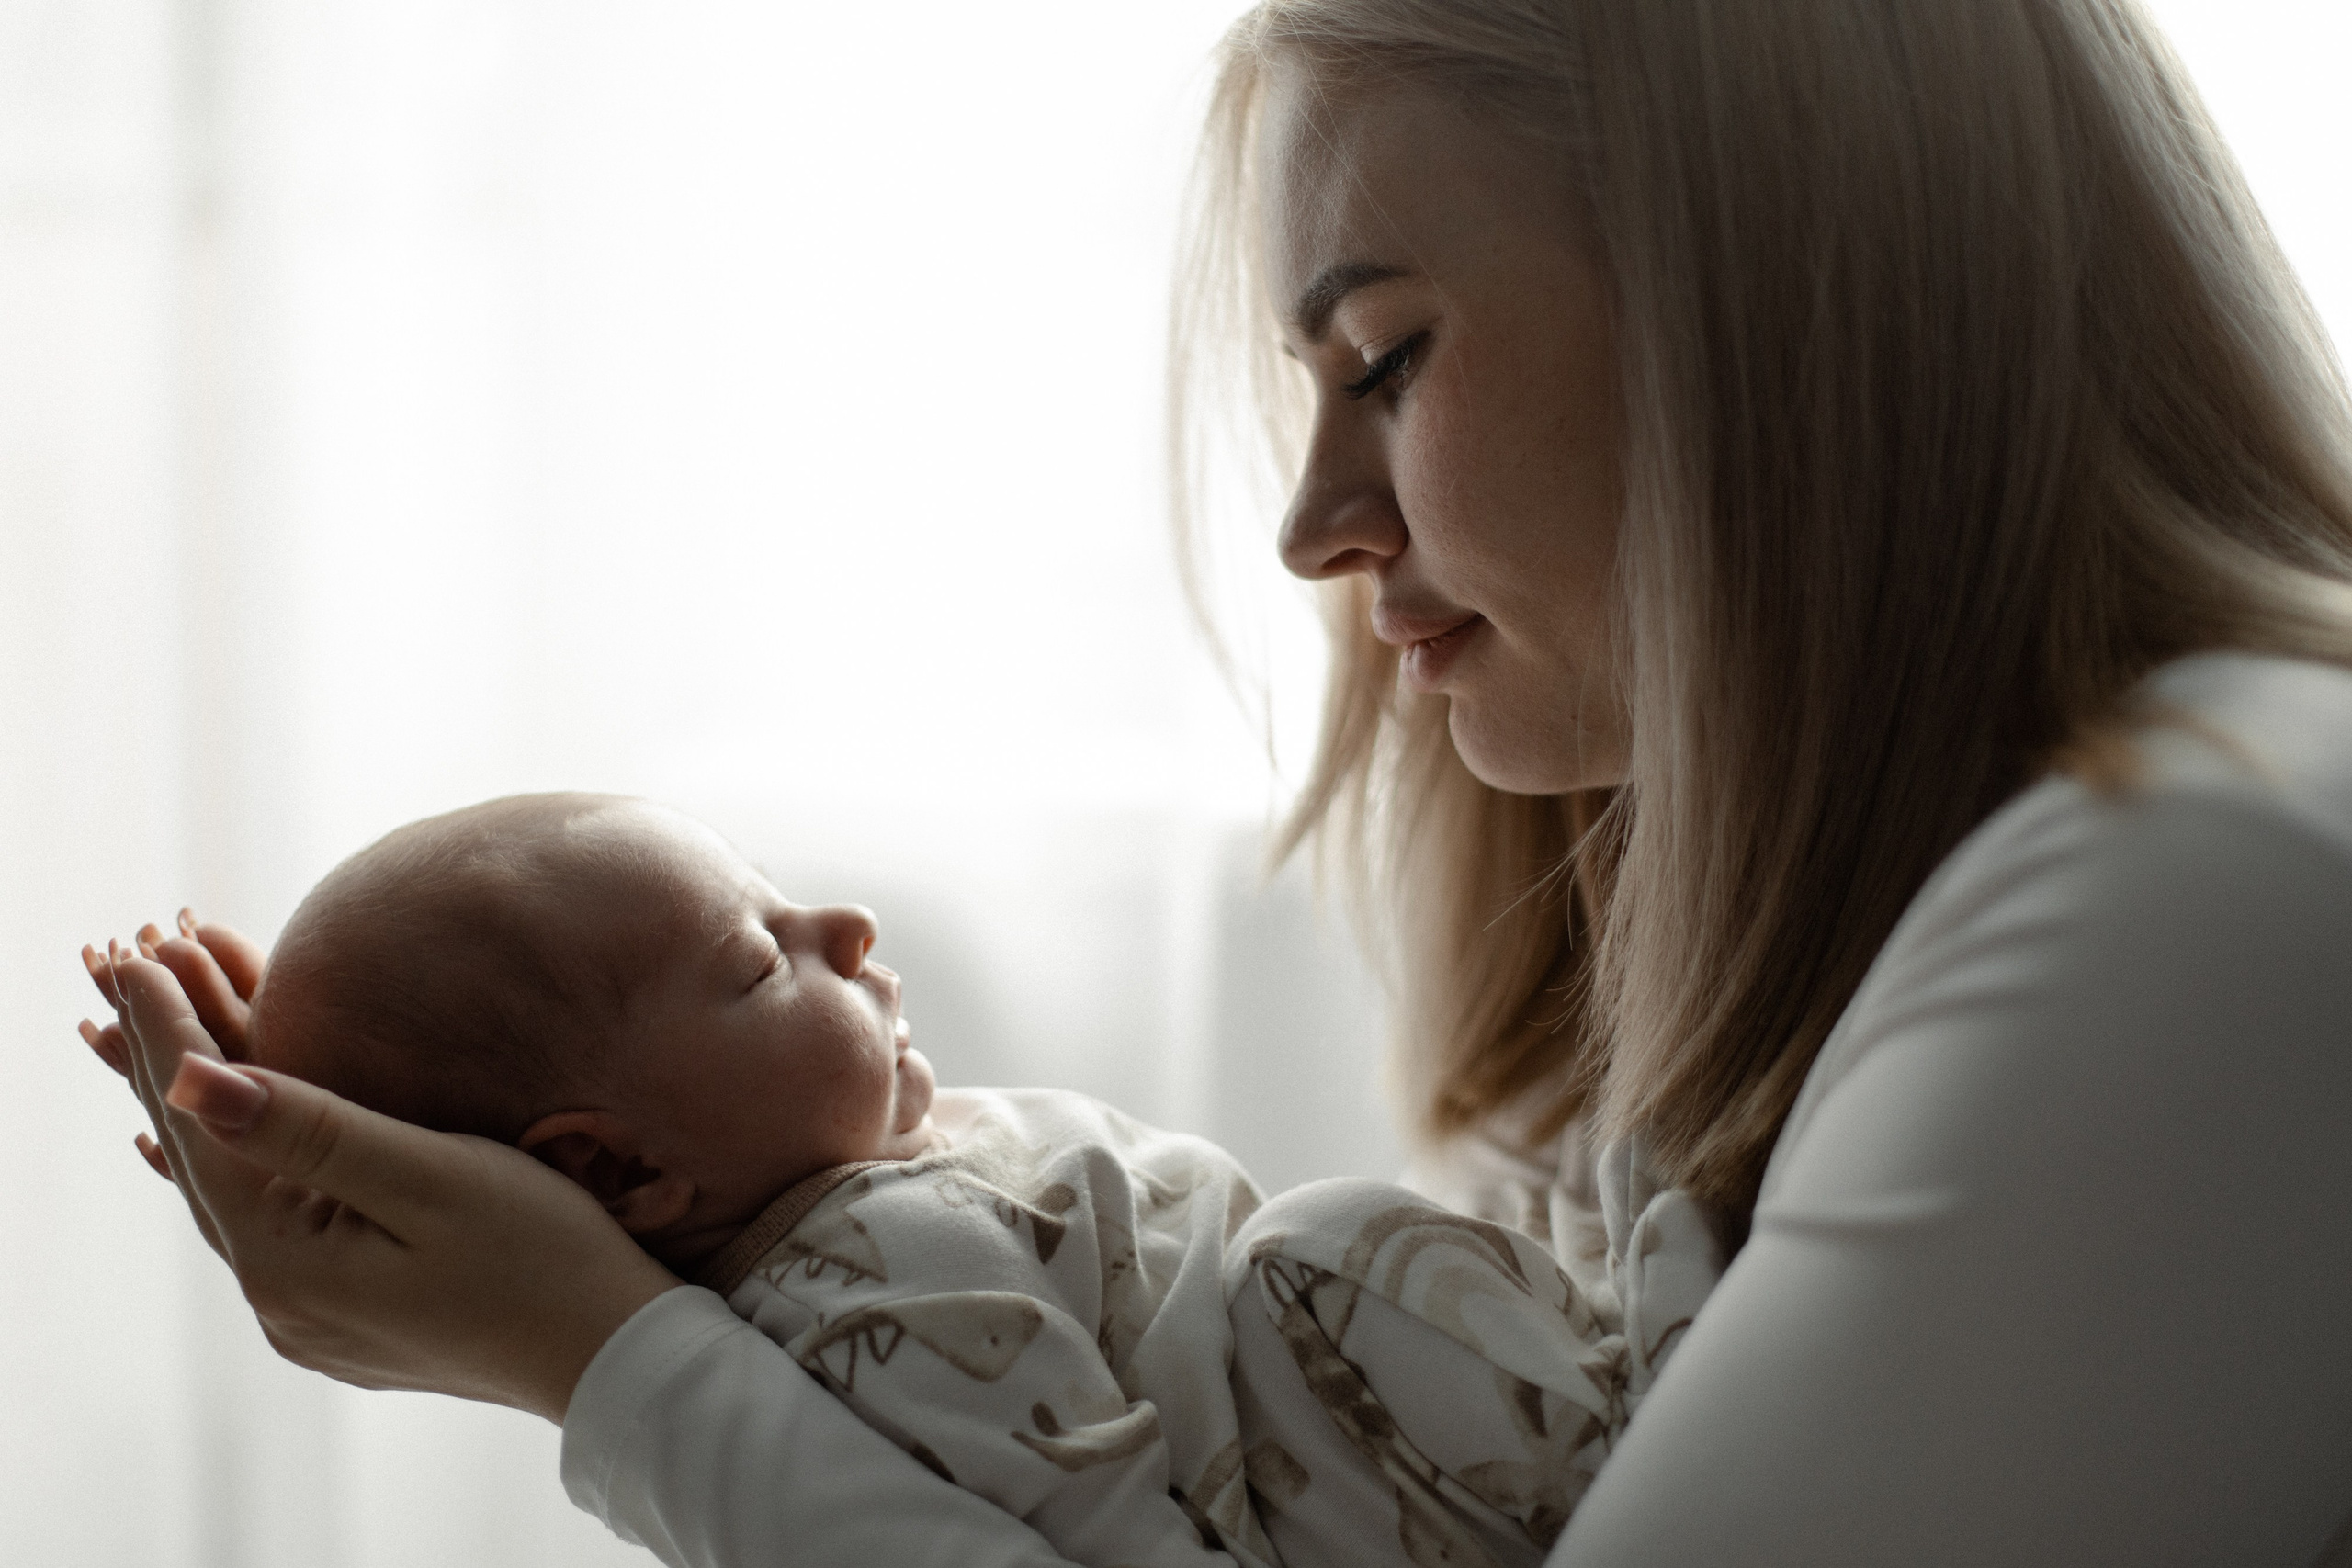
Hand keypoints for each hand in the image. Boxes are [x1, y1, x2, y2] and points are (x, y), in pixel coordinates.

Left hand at [81, 928, 678, 1423]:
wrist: (618, 1358)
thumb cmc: (547, 1257)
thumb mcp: (433, 1178)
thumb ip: (313, 1131)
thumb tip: (190, 1083)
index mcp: (289, 1265)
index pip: (204, 1126)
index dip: (168, 1035)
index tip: (135, 953)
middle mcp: (281, 1304)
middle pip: (203, 1159)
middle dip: (168, 1060)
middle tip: (128, 966)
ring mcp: (314, 1318)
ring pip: (234, 1191)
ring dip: (205, 1109)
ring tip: (161, 1037)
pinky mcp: (351, 1319)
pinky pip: (268, 1223)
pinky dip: (241, 1164)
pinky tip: (214, 1152)